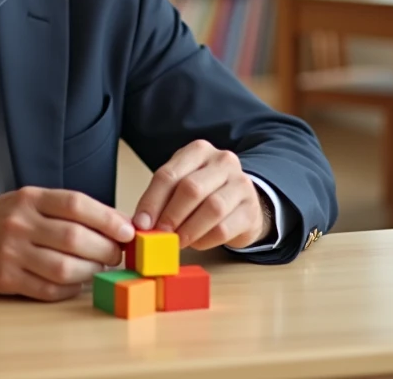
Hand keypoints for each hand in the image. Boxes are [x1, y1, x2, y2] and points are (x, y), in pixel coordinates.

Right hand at [0, 187, 134, 301]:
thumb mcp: (27, 199)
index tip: (127, 230)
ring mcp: (12, 253)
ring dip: (90, 272)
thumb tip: (113, 222)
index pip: (76, 204)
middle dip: (105, 249)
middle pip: (75, 238)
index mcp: (29, 198)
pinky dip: (70, 289)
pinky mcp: (6, 278)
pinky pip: (48, 289)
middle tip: (116, 253)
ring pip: (64, 268)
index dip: (108, 218)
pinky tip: (76, 283)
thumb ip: (64, 209)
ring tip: (98, 269)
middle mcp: (20, 223)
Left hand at [132, 140, 269, 250]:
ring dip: (188, 230)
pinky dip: (205, 240)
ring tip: (176, 241)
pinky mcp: (251, 210)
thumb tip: (142, 223)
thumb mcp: (181, 185)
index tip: (141, 223)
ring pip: (212, 208)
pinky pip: (224, 229)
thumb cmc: (204, 192)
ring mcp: (241, 184)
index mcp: (198, 151)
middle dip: (171, 215)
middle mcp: (223, 162)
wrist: (241, 202)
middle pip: (191, 189)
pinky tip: (196, 242)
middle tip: (159, 235)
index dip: (152, 201)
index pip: (169, 174)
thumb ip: (162, 198)